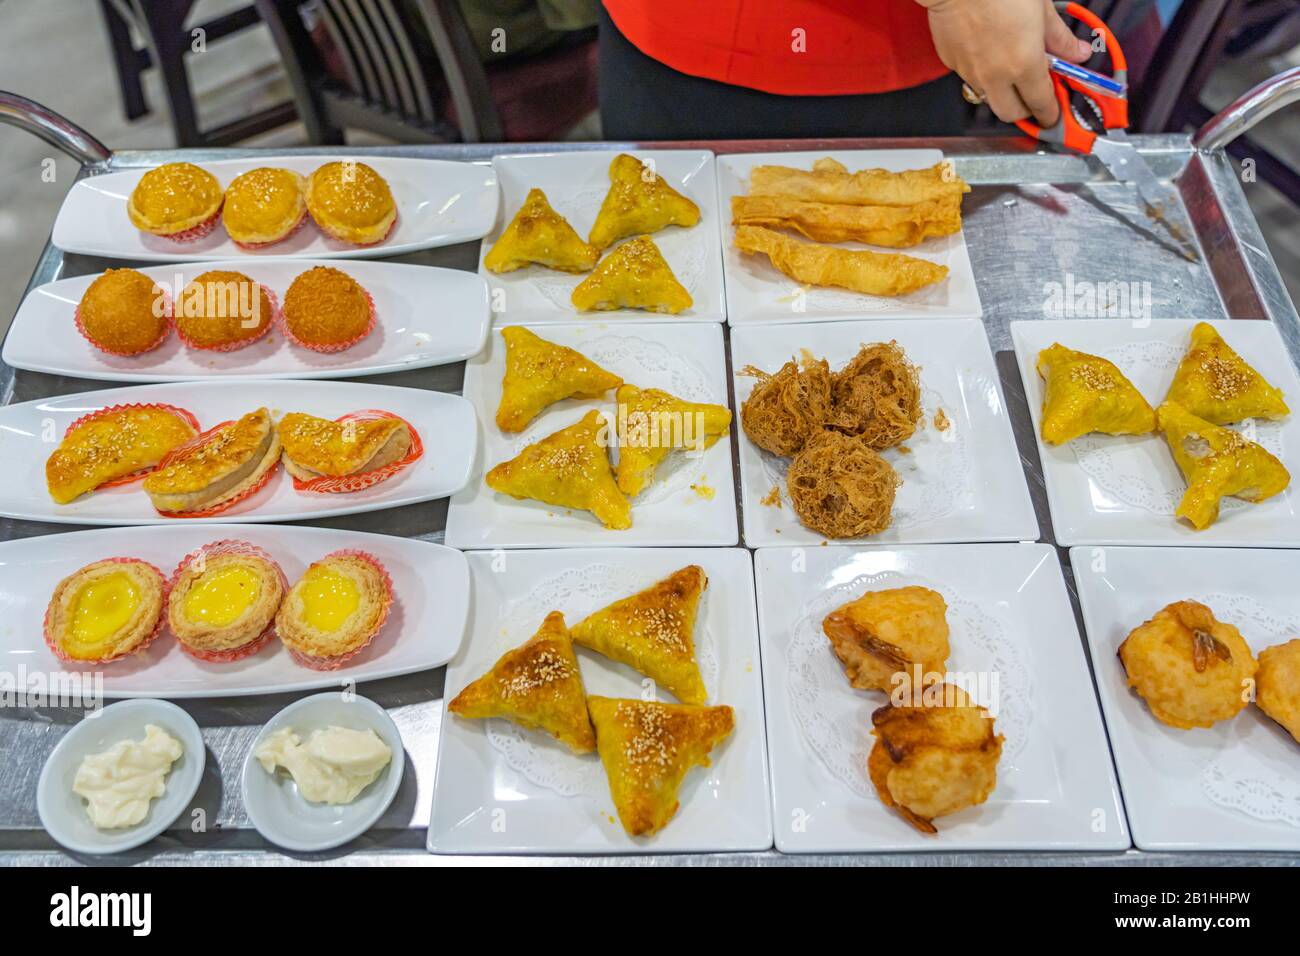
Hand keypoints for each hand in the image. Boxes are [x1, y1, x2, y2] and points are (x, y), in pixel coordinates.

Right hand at [917, 0, 1091, 126]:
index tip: (1053, 113)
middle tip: (1032, 95)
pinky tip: (987, 52)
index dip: (1050, 112)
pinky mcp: (952, 63)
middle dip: (1024, 109)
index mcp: (1023, 64)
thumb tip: (1076, 52)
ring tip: (1008, 67)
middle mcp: (995, 76)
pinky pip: (969, 78)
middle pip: (1011, 113)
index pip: (1041, 103)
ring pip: (988, 96)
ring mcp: (970, 72)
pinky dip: (981, 72)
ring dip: (1001, 90)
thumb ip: (1060, 38)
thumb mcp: (1042, 9)